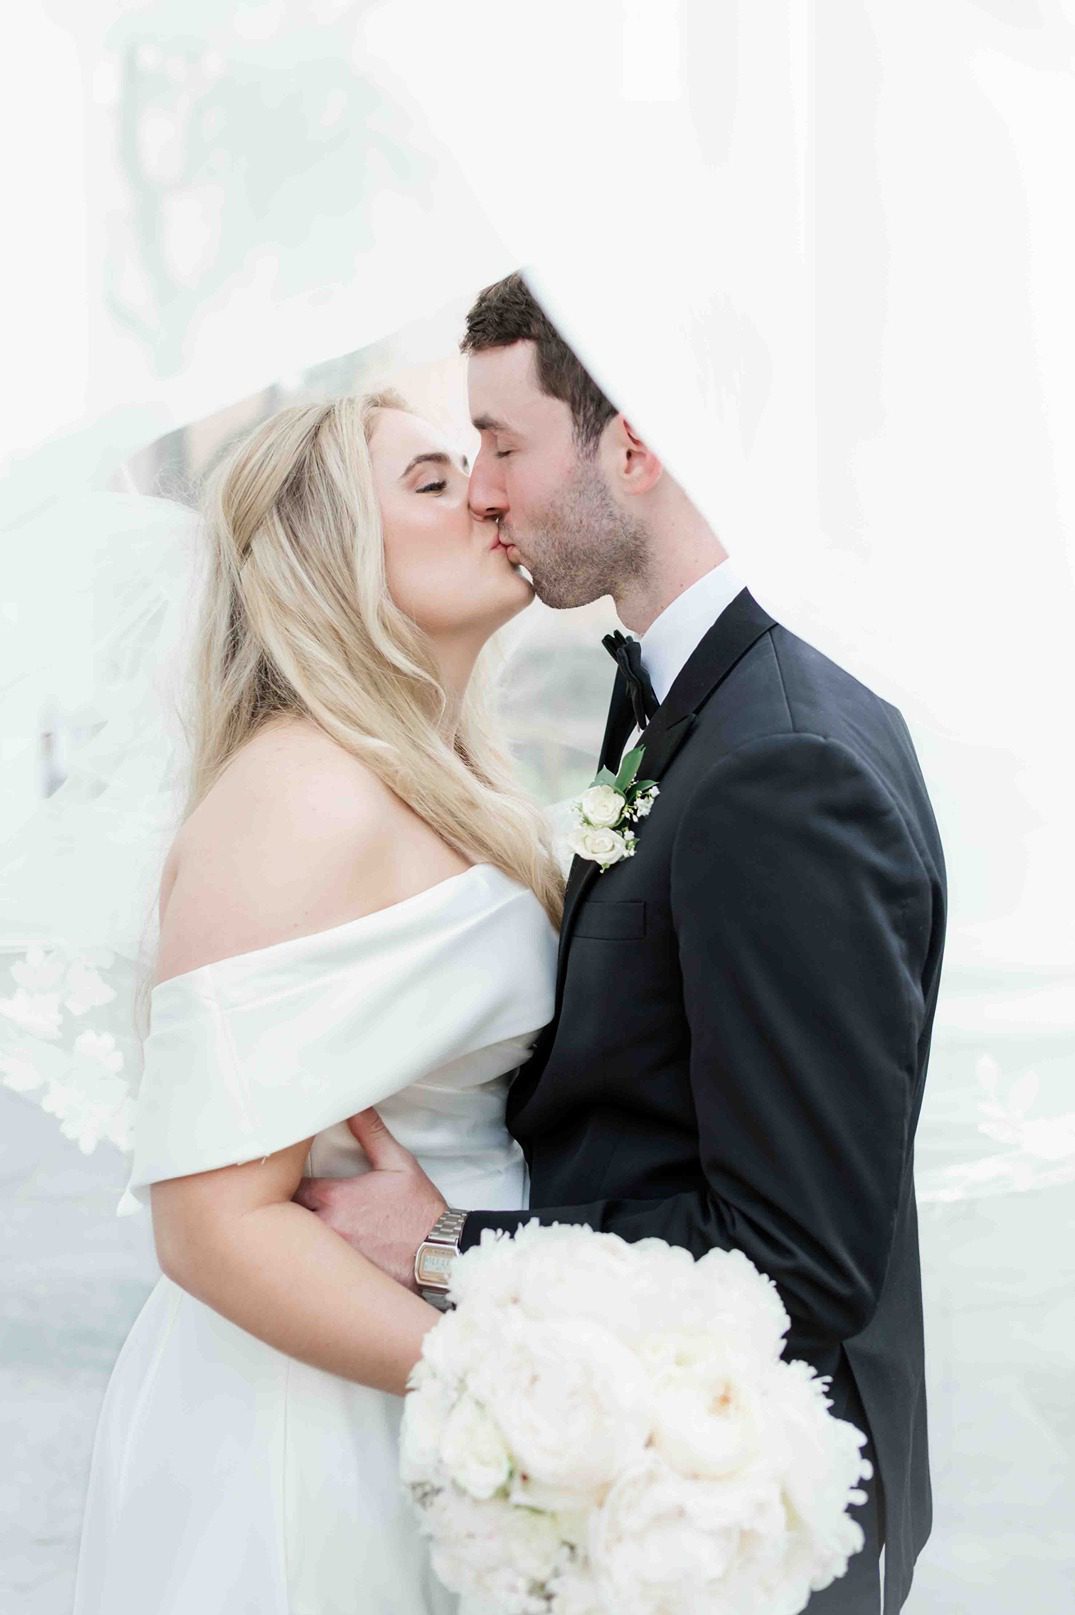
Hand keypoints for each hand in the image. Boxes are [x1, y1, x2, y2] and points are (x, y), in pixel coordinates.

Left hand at [292, 1109, 446, 1290]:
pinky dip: (305, 1265)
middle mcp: (326, 1227)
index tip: (287, 1178)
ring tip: (289, 1233)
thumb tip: (355, 1106)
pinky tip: (309, 1260)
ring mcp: (328, 1257)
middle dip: (281, 1211)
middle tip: (281, 1206)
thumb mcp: (399, 1164)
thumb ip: (371, 1133)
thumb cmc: (420, 1212)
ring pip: (292, 1247)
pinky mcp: (336, 1281)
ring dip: (291, 1239)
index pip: (289, 1185)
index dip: (284, 1182)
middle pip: (282, 1218)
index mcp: (335, 1198)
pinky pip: (308, 1272)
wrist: (439, 1256)